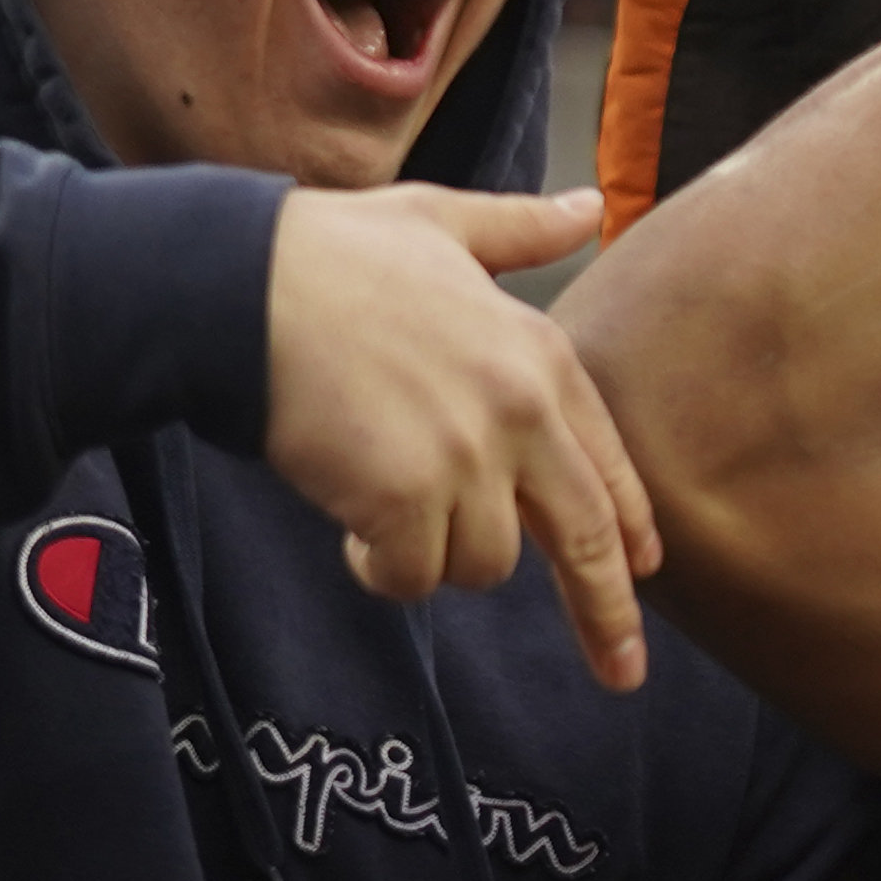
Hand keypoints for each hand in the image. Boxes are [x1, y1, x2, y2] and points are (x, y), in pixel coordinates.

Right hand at [260, 183, 657, 689]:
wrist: (236, 284)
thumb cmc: (328, 254)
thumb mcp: (439, 223)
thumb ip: (518, 231)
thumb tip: (587, 208)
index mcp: (539, 356)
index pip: (606, 464)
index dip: (627, 525)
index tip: (644, 572)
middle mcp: (520, 412)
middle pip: (582, 536)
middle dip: (605, 612)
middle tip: (623, 672)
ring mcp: (465, 459)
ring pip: (484, 563)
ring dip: (435, 555)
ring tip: (383, 508)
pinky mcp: (402, 498)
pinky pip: (413, 576)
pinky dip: (383, 570)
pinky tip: (352, 536)